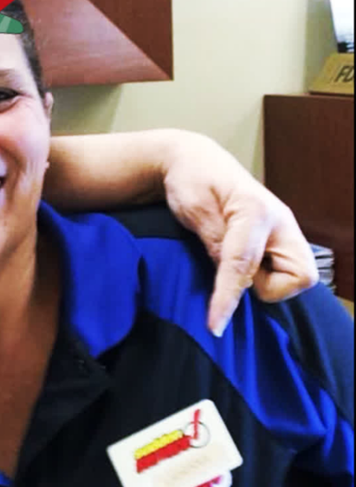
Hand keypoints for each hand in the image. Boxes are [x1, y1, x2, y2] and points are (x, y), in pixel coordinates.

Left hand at [162, 133, 317, 335]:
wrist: (195, 161)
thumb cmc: (190, 180)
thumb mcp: (193, 210)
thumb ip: (214, 243)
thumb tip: (231, 276)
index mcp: (255, 209)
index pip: (244, 265)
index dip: (229, 297)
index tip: (215, 325)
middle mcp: (280, 222)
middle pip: (297, 277)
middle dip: (264, 286)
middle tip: (227, 270)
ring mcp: (284, 231)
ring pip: (295, 278)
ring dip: (264, 281)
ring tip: (232, 262)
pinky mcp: (279, 239)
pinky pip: (285, 272)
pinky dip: (264, 276)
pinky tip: (241, 265)